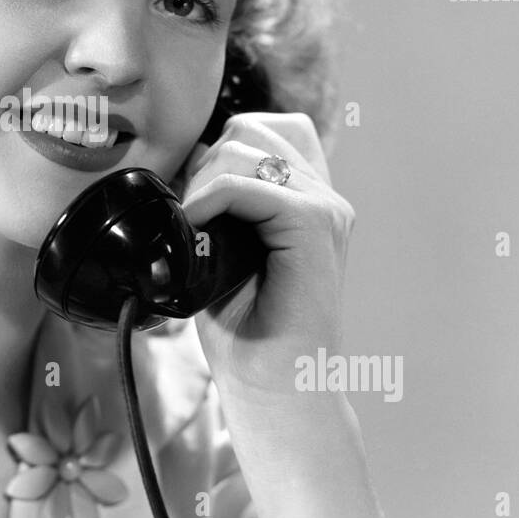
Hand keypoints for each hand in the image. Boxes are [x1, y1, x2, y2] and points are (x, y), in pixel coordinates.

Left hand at [176, 112, 355, 403]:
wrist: (275, 388)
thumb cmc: (247, 330)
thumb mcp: (224, 250)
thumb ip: (221, 199)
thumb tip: (193, 157)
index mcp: (308, 198)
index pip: (261, 129)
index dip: (217, 152)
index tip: (196, 203)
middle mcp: (323, 195)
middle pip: (245, 130)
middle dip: (203, 168)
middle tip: (193, 224)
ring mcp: (325, 206)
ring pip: (241, 149)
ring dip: (202, 187)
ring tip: (197, 235)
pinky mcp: (316, 223)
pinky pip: (247, 184)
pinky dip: (209, 201)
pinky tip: (199, 232)